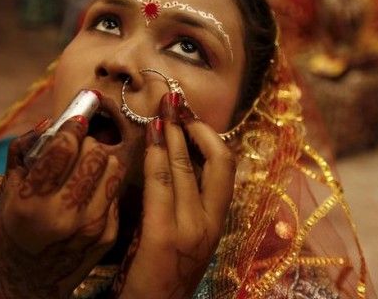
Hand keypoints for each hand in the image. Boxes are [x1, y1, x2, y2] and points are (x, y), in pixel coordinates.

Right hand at [0, 116, 124, 298]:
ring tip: (86, 167)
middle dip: (87, 143)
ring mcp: (91, 227)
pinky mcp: (108, 235)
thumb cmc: (15, 231)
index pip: (64, 148)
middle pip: (96, 152)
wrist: (30, 282)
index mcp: (33, 203)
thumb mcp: (8, 192)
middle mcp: (65, 215)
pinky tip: (89, 193)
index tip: (76, 119)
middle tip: (78, 147)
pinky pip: (116, 190)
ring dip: (101, 160)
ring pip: (114, 167)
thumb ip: (24, 151)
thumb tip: (48, 121)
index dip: (73, 125)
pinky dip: (105, 185)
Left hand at [113, 93, 235, 298]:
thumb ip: (185, 206)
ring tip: (163, 107)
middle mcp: (210, 223)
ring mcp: (189, 229)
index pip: (225, 168)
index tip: (191, 117)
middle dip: (194, 125)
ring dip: (174, 131)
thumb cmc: (162, 277)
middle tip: (175, 100)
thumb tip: (175, 166)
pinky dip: (157, 152)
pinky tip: (152, 134)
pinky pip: (161, 182)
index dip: (210, 136)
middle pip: (217, 160)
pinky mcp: (162, 235)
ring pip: (186, 165)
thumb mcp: (185, 239)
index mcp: (216, 223)